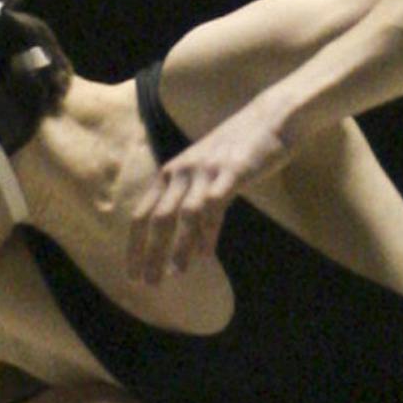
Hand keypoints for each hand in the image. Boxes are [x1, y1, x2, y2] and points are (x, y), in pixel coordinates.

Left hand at [126, 99, 290, 285]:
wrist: (270, 119)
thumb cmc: (237, 151)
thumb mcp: (205, 176)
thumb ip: (194, 206)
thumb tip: (191, 248)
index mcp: (171, 174)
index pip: (142, 214)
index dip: (135, 246)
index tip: (131, 274)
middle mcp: (182, 171)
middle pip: (157, 218)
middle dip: (150, 253)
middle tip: (147, 284)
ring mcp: (206, 171)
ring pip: (183, 215)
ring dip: (177, 247)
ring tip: (175, 275)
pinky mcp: (231, 172)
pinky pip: (214, 206)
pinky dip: (208, 232)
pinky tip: (206, 255)